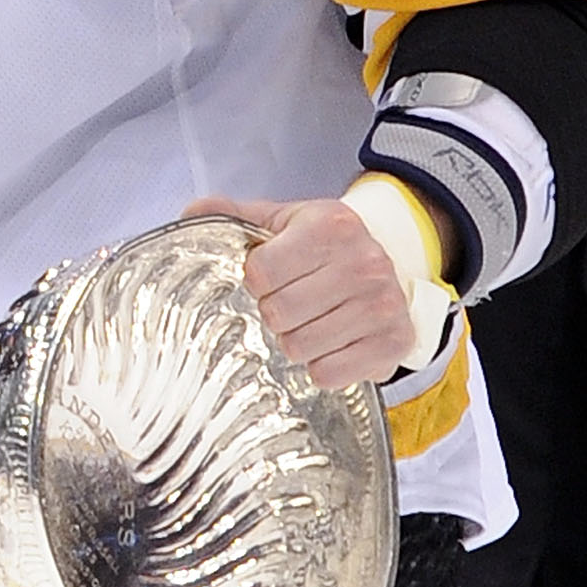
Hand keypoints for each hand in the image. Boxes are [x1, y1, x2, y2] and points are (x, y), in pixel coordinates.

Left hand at [183, 194, 422, 387]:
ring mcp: (383, 305)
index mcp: (331, 226)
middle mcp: (364, 263)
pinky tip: (332, 342)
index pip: (260, 272)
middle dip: (274, 313)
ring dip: (295, 341)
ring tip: (311, 321)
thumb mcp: (284, 220)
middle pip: (278, 313)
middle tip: (291, 302)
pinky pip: (329, 373)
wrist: (394, 260)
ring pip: (299, 347)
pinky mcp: (395, 342)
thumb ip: (235, 215)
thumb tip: (191, 213)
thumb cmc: (327, 245)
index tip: (271, 277)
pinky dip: (321, 365)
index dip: (256, 281)